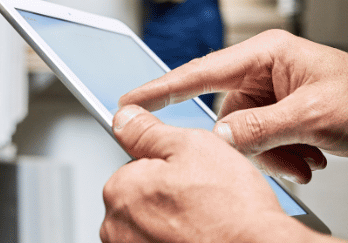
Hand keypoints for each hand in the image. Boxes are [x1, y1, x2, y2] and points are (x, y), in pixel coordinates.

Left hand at [100, 105, 307, 242]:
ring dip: (172, 221)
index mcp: (120, 188)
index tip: (191, 175)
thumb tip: (126, 117)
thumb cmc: (231, 211)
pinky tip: (200, 237)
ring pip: (150, 224)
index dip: (168, 166)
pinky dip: (176, 240)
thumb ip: (148, 131)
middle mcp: (116, 225)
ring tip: (204, 221)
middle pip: (139, 197)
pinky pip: (158, 242)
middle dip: (167, 195)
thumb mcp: (192, 146)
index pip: (135, 166)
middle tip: (201, 199)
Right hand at [119, 30, 347, 183]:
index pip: (201, 71)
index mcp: (266, 52)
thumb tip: (220, 141)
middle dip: (252, 143)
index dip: (162, 87)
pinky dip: (282, 155)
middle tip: (282, 156)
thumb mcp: (310, 115)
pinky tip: (308, 158)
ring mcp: (274, 90)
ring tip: (305, 160)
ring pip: (246, 132)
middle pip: (228, 113)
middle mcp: (266, 68)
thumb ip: (259, 129)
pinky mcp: (283, 109)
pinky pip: (263, 138)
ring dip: (273, 154)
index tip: (131, 100)